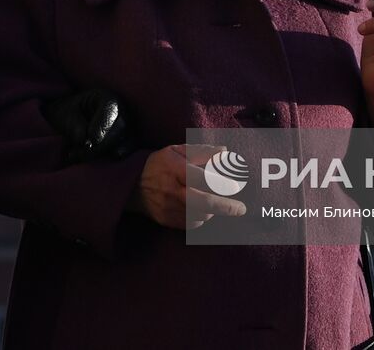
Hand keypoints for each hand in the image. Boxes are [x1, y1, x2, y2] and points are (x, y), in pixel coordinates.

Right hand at [130, 144, 246, 228]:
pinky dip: (202, 218)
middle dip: (226, 207)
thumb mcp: (177, 150)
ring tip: (215, 202)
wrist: (132, 186)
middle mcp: (172, 190)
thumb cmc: (159, 164)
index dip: (221, 183)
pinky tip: (202, 210)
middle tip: (240, 209)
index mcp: (175, 169)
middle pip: (204, 203)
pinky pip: (191, 224)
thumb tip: (224, 151)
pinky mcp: (167, 221)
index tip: (235, 186)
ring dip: (213, 211)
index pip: (202, 178)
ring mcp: (168, 208)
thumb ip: (201, 151)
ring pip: (200, 215)